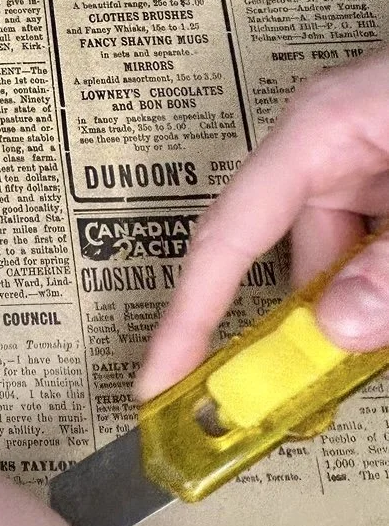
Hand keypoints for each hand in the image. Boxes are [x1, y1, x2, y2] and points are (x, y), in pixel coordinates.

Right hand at [137, 50, 388, 399]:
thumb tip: (338, 325)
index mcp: (318, 128)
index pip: (229, 235)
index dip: (189, 313)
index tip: (160, 379)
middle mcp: (331, 143)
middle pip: (297, 257)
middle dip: (314, 326)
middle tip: (313, 398)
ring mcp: (371, 157)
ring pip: (350, 257)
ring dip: (373, 299)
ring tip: (380, 332)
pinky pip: (381, 242)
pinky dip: (388, 277)